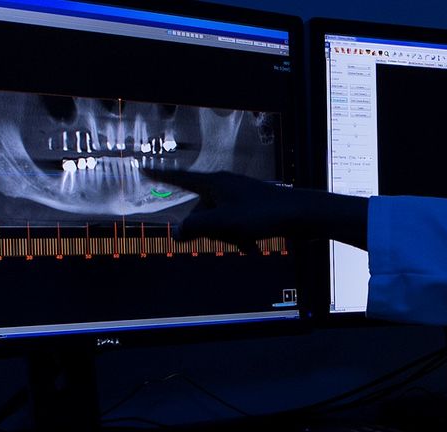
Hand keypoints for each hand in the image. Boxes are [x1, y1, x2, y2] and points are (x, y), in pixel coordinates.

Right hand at [143, 170, 369, 249]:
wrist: (303, 215)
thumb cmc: (264, 214)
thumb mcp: (225, 223)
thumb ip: (196, 226)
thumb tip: (175, 232)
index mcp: (216, 182)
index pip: (181, 179)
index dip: (161, 176)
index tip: (143, 168)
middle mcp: (225, 186)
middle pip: (201, 211)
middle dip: (211, 230)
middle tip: (231, 236)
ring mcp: (239, 197)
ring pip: (218, 222)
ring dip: (228, 237)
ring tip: (246, 244)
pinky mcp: (251, 208)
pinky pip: (234, 226)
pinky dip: (240, 237)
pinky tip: (252, 248)